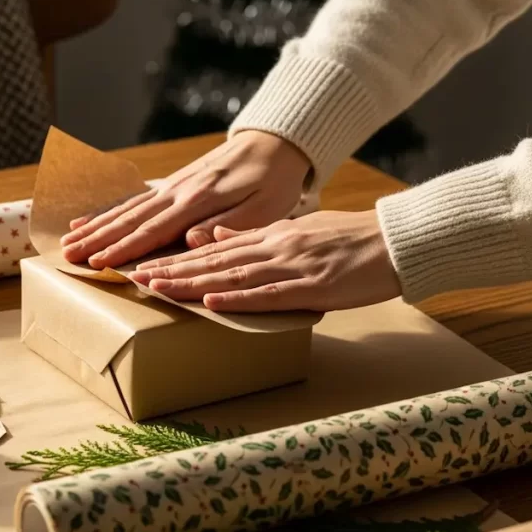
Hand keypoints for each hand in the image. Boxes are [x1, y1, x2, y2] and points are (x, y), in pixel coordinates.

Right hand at [60, 131, 310, 268]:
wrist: (273, 142)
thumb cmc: (274, 181)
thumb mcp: (264, 208)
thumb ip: (225, 225)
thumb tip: (188, 240)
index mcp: (198, 201)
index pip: (153, 230)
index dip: (123, 249)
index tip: (97, 263)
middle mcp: (177, 192)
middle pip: (129, 219)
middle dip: (97, 239)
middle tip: (67, 256)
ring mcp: (171, 186)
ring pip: (125, 209)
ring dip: (95, 226)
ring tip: (67, 241)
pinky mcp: (171, 185)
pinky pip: (133, 200)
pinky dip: (107, 211)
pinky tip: (87, 219)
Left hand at [130, 210, 401, 312]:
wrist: (395, 241)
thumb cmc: (349, 238)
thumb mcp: (298, 229)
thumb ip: (255, 234)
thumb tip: (216, 236)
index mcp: (270, 235)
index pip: (214, 249)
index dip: (178, 258)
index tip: (146, 266)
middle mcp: (274, 247)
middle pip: (214, 261)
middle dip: (173, 270)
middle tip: (136, 278)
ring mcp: (292, 266)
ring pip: (233, 276)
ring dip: (193, 283)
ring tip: (159, 289)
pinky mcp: (313, 287)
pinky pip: (269, 295)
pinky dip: (238, 299)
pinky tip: (211, 303)